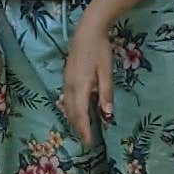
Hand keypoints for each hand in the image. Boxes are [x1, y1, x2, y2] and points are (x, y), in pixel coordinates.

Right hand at [58, 16, 114, 145]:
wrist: (86, 31)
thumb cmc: (99, 50)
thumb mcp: (106, 72)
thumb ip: (106, 93)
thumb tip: (108, 114)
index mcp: (80, 87)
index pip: (81, 114)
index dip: (85, 130)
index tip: (90, 142)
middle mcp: (70, 87)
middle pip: (71, 113)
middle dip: (78, 128)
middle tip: (87, 141)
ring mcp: (66, 82)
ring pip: (67, 107)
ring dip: (74, 120)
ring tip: (82, 130)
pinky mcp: (66, 77)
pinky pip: (66, 99)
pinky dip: (71, 109)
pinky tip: (78, 111)